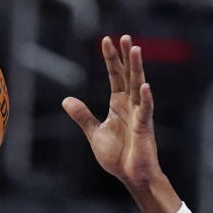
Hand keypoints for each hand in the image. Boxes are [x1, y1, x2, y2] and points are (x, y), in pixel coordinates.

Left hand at [62, 35, 163, 191]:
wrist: (131, 176)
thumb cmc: (118, 157)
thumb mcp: (95, 133)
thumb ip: (83, 116)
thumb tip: (66, 100)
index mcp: (119, 104)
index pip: (115, 76)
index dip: (111, 59)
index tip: (105, 40)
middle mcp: (130, 105)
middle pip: (128, 76)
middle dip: (125, 57)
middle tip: (124, 36)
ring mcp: (139, 115)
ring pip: (139, 87)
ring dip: (137, 69)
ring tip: (135, 49)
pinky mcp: (144, 129)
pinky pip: (146, 111)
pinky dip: (146, 99)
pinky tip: (145, 86)